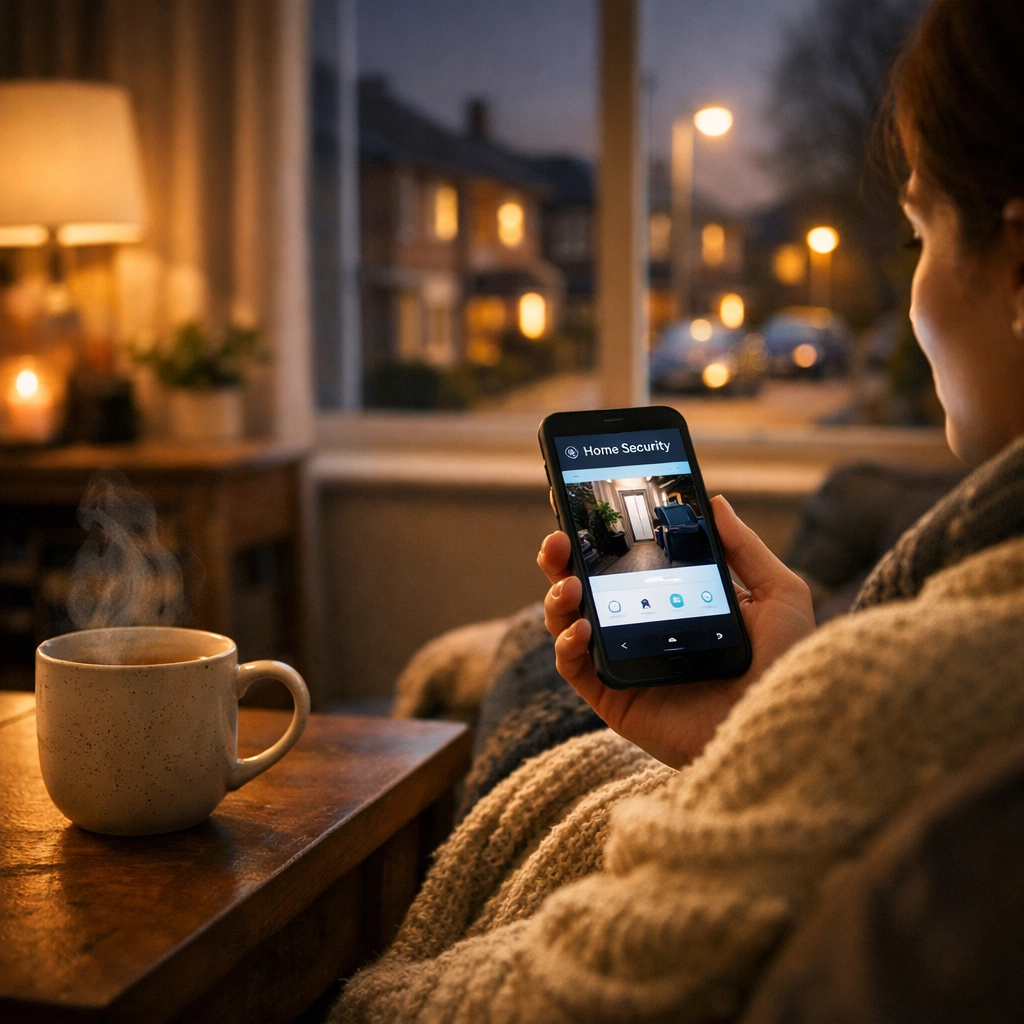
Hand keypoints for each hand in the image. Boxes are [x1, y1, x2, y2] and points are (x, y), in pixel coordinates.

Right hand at [537, 495, 814, 767]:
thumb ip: (745, 548)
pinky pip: (574, 669)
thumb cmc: (787, 665)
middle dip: (562, 559)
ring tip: (571, 583)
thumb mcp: (778, 594)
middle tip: (560, 537)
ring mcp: (624, 663)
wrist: (780, 725)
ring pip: (568, 623)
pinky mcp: (614, 698)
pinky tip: (582, 627)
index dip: (598, 536)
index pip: (624, 563)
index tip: (580, 505)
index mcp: (672, 602)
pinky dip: (566, 644)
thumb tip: (716, 502)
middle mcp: (641, 629)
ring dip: (557, 598)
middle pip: (584, 588)